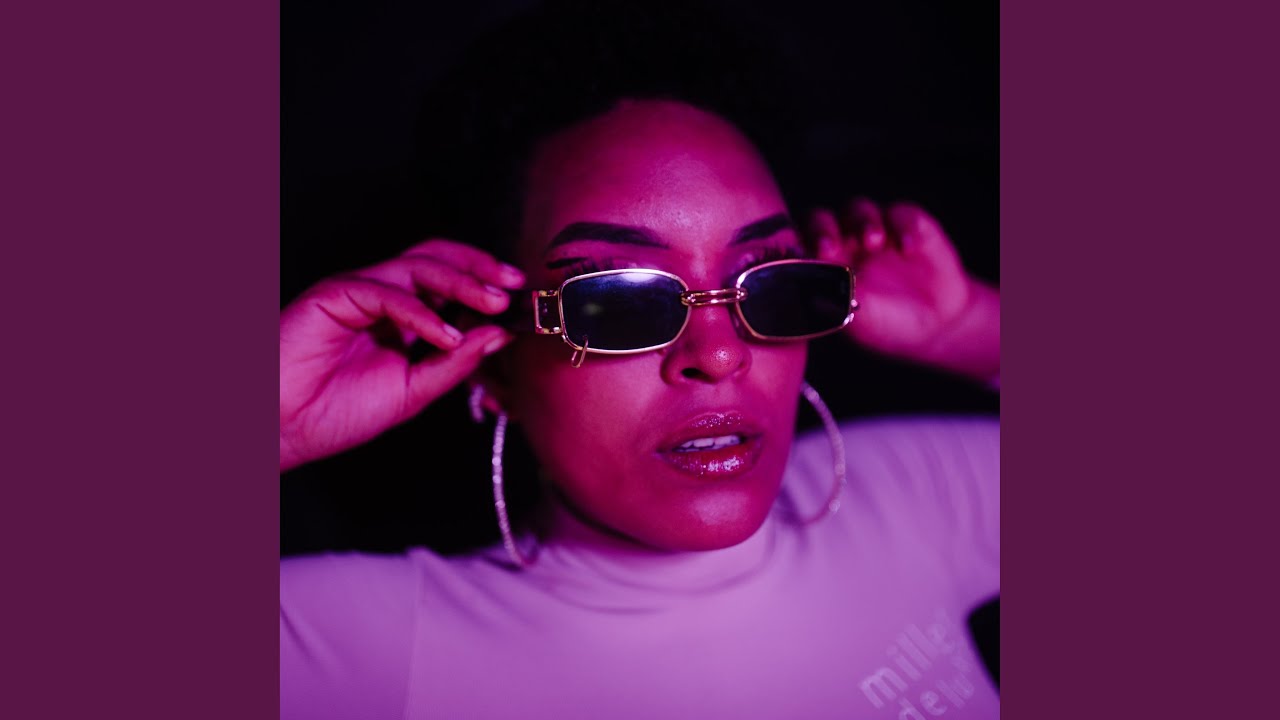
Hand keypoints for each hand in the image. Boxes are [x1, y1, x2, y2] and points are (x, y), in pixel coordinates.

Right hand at [279, 239, 523, 470]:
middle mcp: (381, 295)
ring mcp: (358, 291)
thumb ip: (455, 363)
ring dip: (461, 282)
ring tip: (492, 303)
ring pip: (418, 267)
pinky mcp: (334, 295)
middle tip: (512, 286)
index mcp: (401, 316)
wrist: (284, 429)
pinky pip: (386, 292)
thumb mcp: (414, 391)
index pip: (449, 281)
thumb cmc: (337, 413)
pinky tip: (445, 336)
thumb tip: (499, 334)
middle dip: (480, 267)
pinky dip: (420, 312)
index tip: (520, 298)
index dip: (485, 282)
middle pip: (437, 259)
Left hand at [809, 199, 998, 382]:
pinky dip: (904, 227)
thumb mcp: (862, 320)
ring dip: (862, 222)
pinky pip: (902, 214)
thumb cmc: (888, 324)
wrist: (936, 325)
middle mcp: (844, 242)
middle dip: (822, 230)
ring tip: (874, 242)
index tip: (801, 261)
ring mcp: (876, 230)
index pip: (799, 243)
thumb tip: (813, 294)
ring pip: (858, 209)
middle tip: (829, 248)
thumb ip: (840, 303)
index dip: (796, 245)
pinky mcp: (909, 224)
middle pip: (821, 220)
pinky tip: (908, 248)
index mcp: (824, 265)